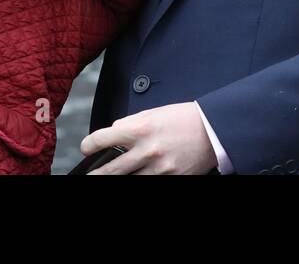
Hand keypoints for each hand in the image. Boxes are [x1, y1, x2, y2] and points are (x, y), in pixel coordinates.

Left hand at [80, 102, 217, 174]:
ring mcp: (159, 168)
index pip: (102, 139)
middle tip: (89, 174)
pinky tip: (138, 177)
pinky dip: (141, 180)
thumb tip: (114, 133)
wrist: (213, 129)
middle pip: (110, 169)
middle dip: (96, 173)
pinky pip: (149, 184)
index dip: (88, 145)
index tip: (85, 148)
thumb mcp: (154, 113)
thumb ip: (132, 124)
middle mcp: (146, 150)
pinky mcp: (170, 179)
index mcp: (140, 128)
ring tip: (109, 177)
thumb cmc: (183, 118)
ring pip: (128, 181)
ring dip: (117, 179)